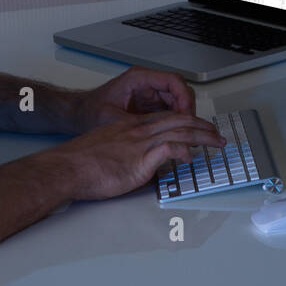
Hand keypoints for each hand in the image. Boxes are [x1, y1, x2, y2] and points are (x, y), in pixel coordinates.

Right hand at [47, 110, 224, 201]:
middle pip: (179, 121)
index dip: (188, 122)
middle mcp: (139, 130)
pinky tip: (192, 157)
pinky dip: (184, 151)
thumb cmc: (82, 163)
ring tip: (216, 143)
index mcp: (132, 126)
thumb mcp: (109, 150)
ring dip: (202, 137)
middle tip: (217, 136)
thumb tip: (141, 166)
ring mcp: (140, 143)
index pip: (167, 118)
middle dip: (203, 127)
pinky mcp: (139, 158)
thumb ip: (128, 153)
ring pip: (180, 132)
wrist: (68, 168)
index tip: (201, 128)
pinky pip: (169, 149)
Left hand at [72, 66, 196, 131]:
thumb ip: (137, 124)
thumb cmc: (90, 111)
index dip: (184, 98)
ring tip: (185, 132)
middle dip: (187, 108)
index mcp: (138, 79)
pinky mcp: (148, 104)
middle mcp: (146, 83)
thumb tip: (157, 134)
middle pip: (179, 89)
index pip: (173, 81)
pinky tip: (175, 133)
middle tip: (190, 127)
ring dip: (183, 115)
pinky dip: (175, 120)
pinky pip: (169, 108)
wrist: (78, 114)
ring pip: (177, 99)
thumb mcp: (113, 119)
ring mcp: (148, 93)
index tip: (187, 116)